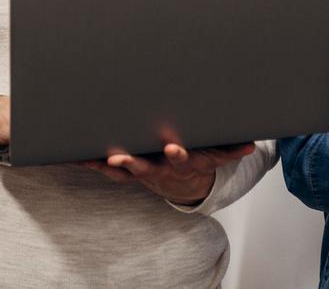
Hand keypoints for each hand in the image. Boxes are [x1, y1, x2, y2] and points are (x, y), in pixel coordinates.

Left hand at [81, 142, 255, 205]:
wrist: (183, 183)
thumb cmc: (197, 160)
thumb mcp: (217, 156)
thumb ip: (232, 150)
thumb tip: (251, 144)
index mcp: (182, 163)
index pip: (180, 158)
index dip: (176, 154)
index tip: (172, 147)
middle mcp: (159, 169)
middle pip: (144, 168)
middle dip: (132, 163)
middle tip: (119, 157)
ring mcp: (142, 172)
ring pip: (121, 171)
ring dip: (106, 165)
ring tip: (90, 157)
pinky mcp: (127, 172)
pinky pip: (107, 170)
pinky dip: (91, 163)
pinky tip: (76, 155)